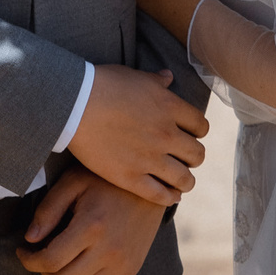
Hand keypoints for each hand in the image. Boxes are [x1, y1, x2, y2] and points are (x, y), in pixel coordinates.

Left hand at [18, 167, 166, 274]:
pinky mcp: (131, 271)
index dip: (28, 261)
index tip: (22, 251)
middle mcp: (109, 251)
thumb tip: (30, 239)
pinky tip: (79, 270)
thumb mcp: (73, 183)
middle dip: (42, 272)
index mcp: (91, 226)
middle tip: (40, 256)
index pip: (50, 260)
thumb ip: (48, 210)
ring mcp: (123, 264)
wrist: (151, 186)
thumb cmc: (106, 181)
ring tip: (60, 262)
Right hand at [68, 63, 207, 202]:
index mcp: (170, 108)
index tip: (190, 136)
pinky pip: (159, 195)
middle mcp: (166, 134)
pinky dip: (169, 198)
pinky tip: (170, 197)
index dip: (198, 133)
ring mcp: (149, 158)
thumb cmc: (103, 84)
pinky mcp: (130, 177)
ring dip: (186, 181)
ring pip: (184, 178)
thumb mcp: (135, 76)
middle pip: (197, 154)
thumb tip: (168, 77)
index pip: (201, 126)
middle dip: (193, 157)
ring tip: (182, 182)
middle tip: (184, 159)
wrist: (74, 104)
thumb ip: (156, 81)